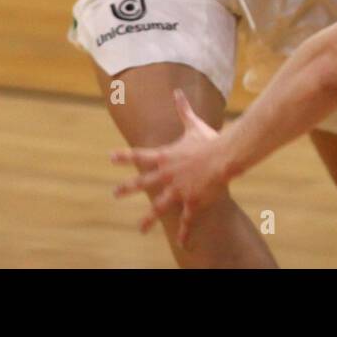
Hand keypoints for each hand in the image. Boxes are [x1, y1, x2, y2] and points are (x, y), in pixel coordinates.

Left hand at [111, 90, 230, 243]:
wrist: (225, 156)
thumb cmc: (210, 139)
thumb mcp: (194, 125)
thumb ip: (183, 110)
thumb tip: (177, 92)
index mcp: (166, 156)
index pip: (140, 156)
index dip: (124, 157)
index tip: (110, 157)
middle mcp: (168, 175)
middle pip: (143, 183)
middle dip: (127, 189)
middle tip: (115, 194)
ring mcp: (178, 190)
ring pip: (159, 207)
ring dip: (149, 218)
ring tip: (140, 228)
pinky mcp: (192, 201)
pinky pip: (187, 220)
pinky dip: (185, 232)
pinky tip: (183, 244)